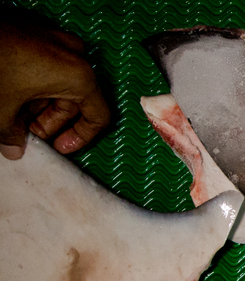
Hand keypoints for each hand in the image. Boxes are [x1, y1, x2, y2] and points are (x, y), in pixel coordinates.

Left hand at [0, 18, 110, 158]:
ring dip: (41, 106)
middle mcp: (74, 56)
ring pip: (60, 84)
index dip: (80, 138)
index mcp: (79, 76)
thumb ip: (13, 134)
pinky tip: (13, 96)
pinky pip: (47, 67)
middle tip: (31, 135)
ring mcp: (56, 41)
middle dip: (53, 123)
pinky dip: (34, 86)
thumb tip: (13, 146)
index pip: (98, 117)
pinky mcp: (38, 33)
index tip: (60, 147)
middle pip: (76, 101)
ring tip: (16, 116)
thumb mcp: (3, 108)